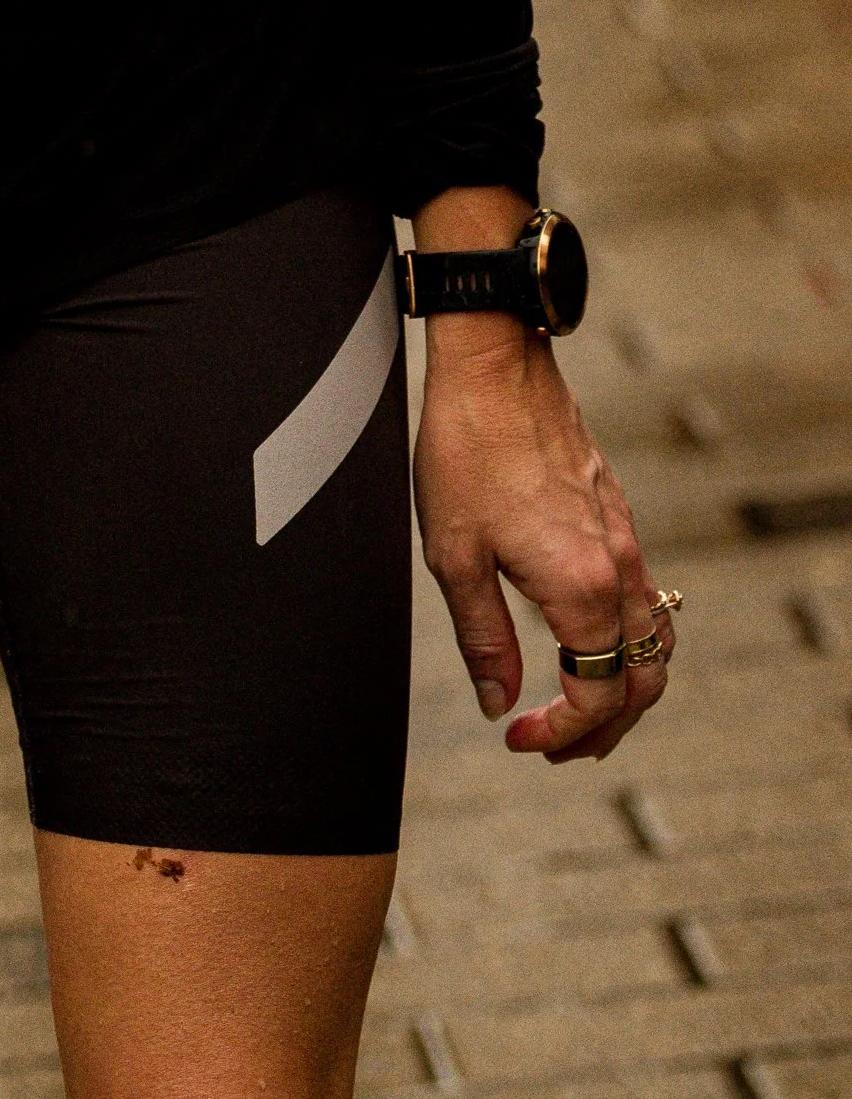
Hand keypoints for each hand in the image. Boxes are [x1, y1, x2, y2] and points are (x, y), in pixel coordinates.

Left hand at [414, 321, 672, 762]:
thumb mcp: (454, 554)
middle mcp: (620, 568)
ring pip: (654, 641)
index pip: (598, 693)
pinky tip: (587, 640)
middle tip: (551, 744)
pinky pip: (647, 599)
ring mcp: (625, 539)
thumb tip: (501, 703)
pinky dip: (629, 641)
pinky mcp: (616, 516)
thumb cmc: (466, 450)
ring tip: (575, 708)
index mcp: (584, 586)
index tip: (518, 737)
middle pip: (643, 680)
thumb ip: (483, 637)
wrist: (495, 365)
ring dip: (624, 688)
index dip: (562, 730)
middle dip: (603, 727)